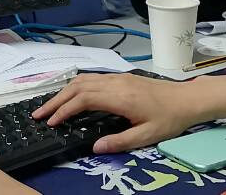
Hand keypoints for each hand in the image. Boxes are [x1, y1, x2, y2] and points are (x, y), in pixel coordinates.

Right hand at [31, 73, 225, 153]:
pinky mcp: (121, 77)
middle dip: (56, 100)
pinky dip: (75, 86)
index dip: (63, 110)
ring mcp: (118, 77)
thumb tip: (94, 148)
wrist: (187, 99)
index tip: (50, 122)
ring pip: (83, 79)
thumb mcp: (147, 136)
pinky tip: (70, 95)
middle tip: (38, 114)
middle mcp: (115, 82)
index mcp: (120, 97)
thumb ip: (120, 142)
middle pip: (77, 86)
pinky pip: (92, 78)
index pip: (83, 99)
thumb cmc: (169, 118)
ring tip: (49, 106)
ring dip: (63, 91)